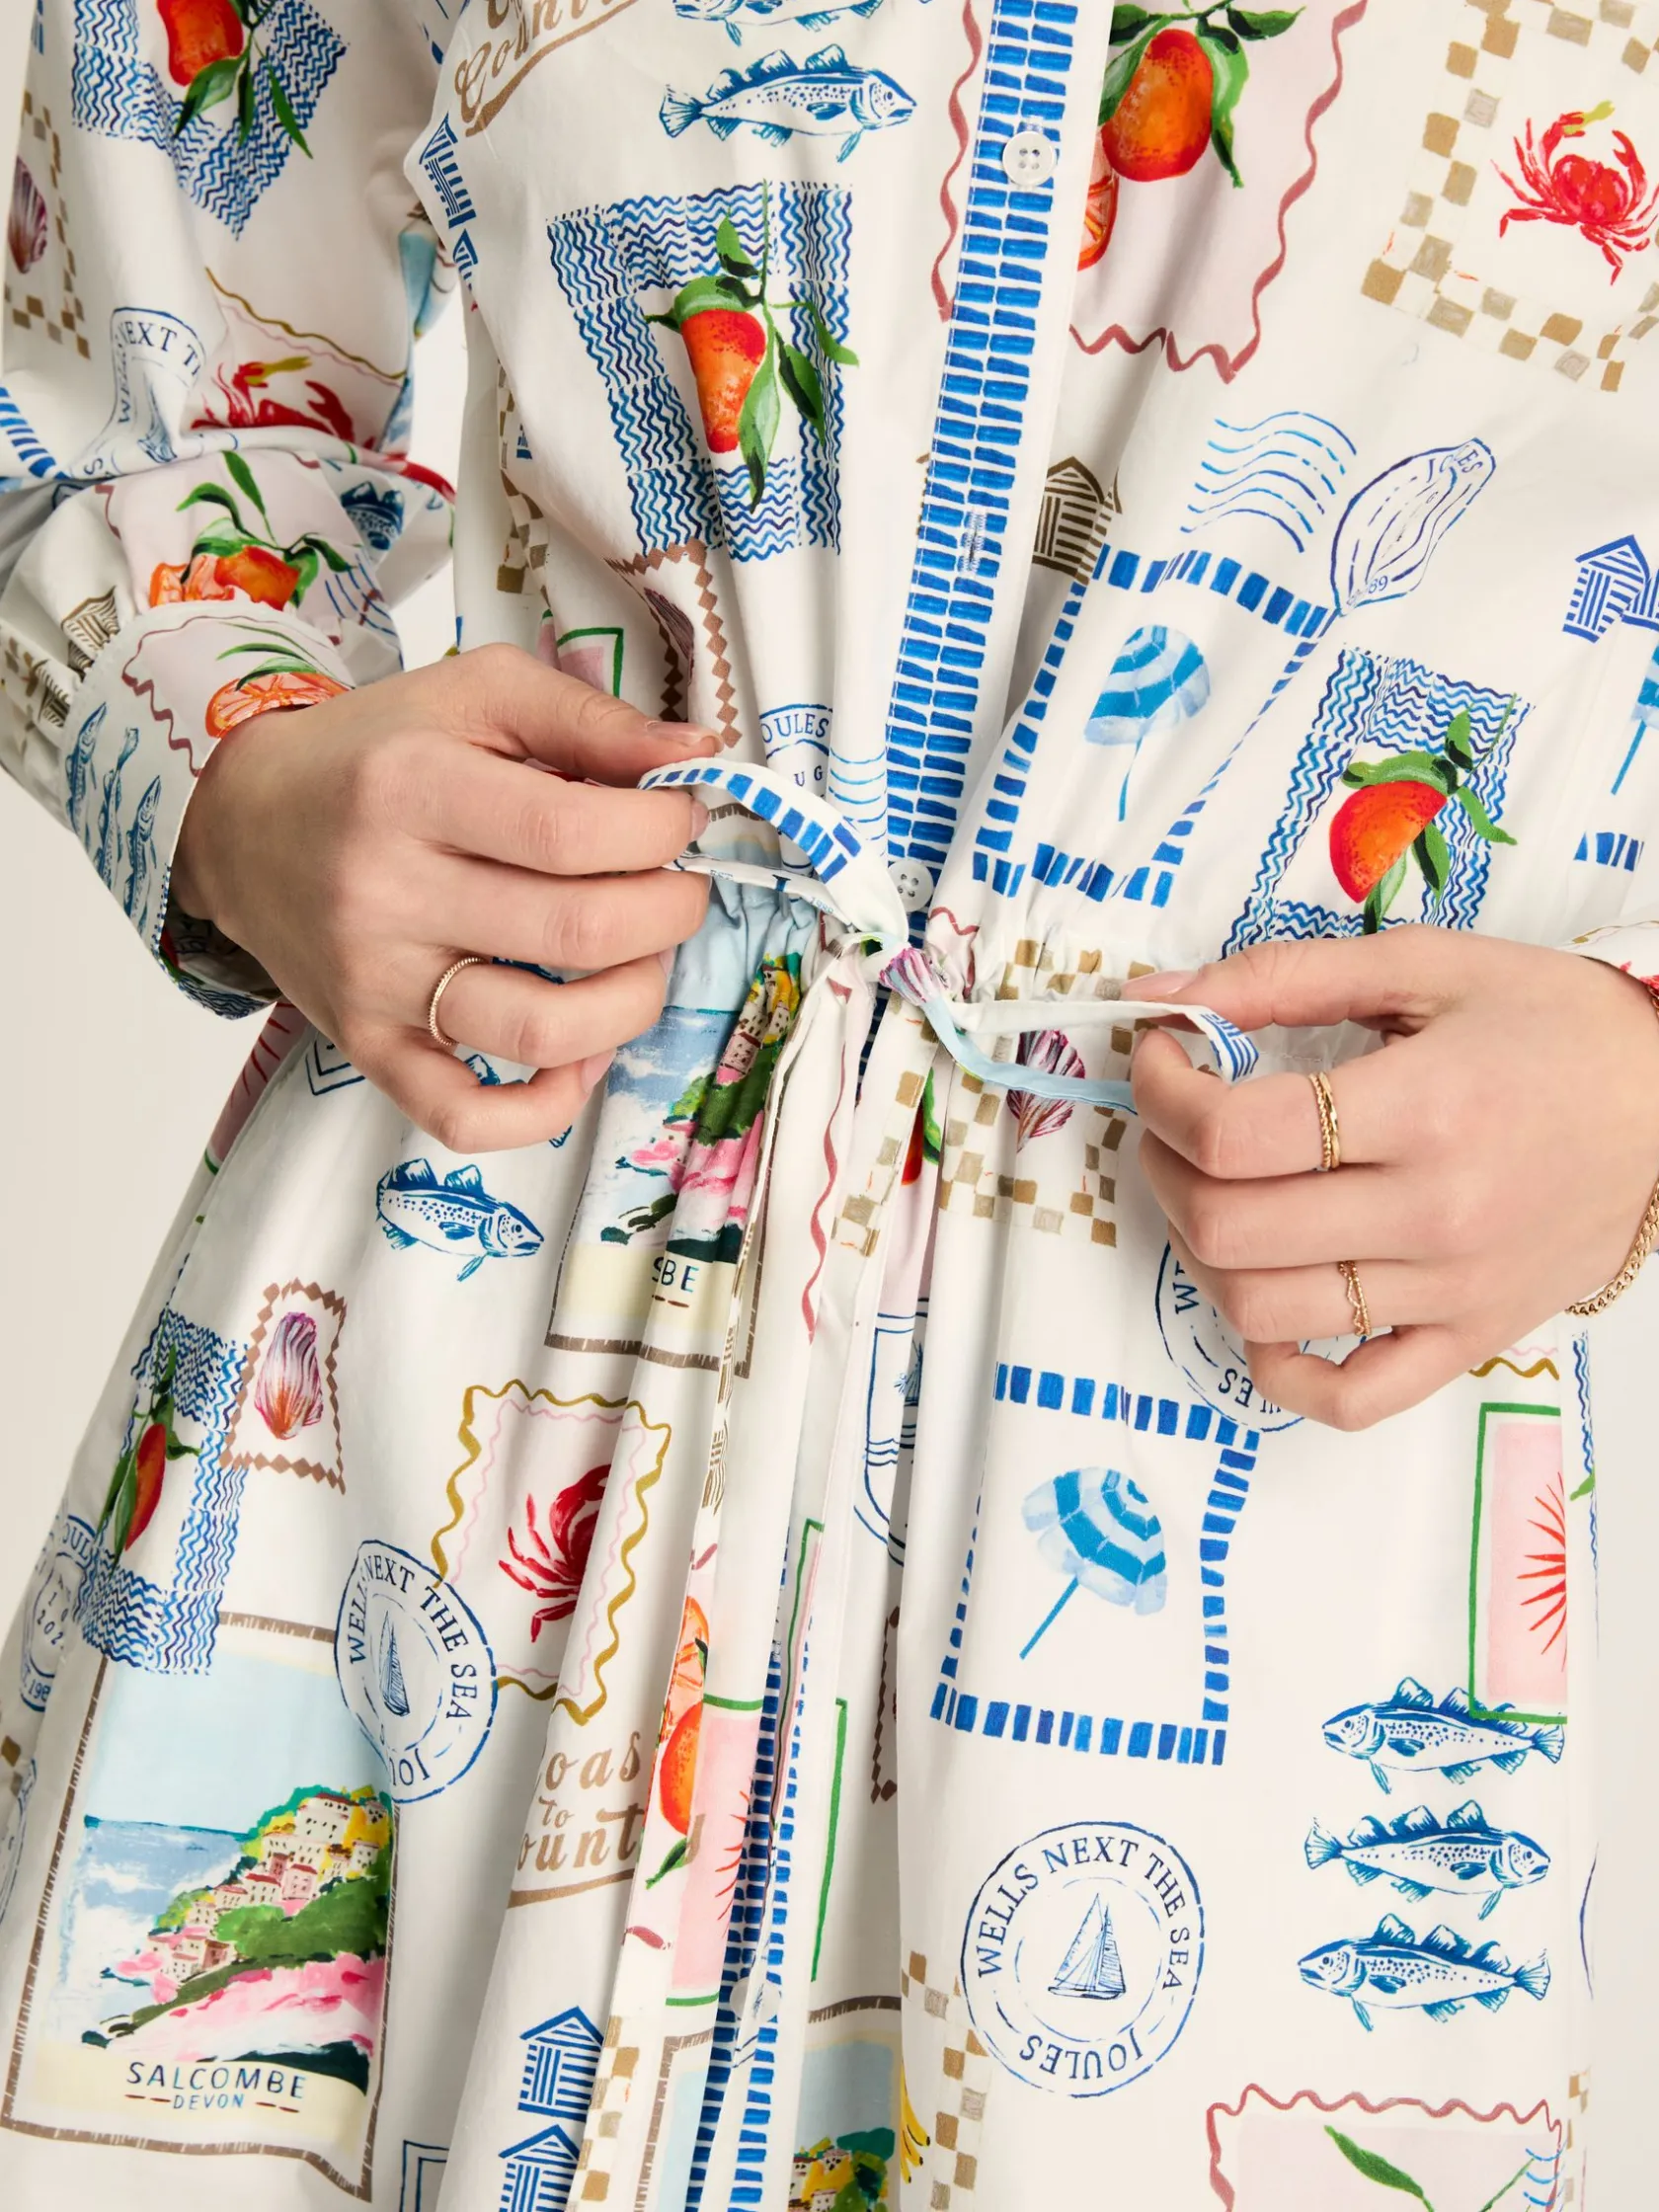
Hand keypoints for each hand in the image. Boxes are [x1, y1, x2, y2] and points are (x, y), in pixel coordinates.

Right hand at [171, 644, 712, 1149]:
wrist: (244, 823)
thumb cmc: (374, 756)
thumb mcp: (475, 693)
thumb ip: (590, 715)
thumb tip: (698, 757)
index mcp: (413, 788)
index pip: (572, 831)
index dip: (660, 831)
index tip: (679, 820)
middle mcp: (387, 892)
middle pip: (577, 933)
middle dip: (668, 913)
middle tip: (676, 890)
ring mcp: (376, 982)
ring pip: (542, 1032)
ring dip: (632, 1003)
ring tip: (640, 961)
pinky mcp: (369, 1047)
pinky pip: (466, 1117)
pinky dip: (545, 1107)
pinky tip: (580, 1055)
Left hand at [1130, 928, 1658, 1428]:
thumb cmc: (1553, 1025)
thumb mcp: (1424, 965)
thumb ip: (1280, 977)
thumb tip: (1157, 999)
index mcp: (1423, 1108)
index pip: (1233, 1135)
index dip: (1163, 1092)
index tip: (1164, 1056)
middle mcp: (1434, 1213)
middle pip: (1228, 1226)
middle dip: (1164, 1165)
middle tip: (1176, 1121)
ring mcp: (1450, 1291)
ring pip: (1261, 1311)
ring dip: (1202, 1251)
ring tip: (1216, 1193)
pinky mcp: (1469, 1339)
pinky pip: (1347, 1398)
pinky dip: (1279, 1366)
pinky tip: (1269, 1300)